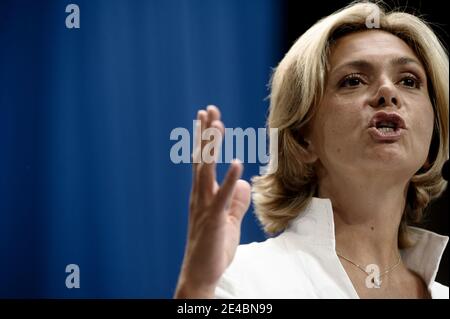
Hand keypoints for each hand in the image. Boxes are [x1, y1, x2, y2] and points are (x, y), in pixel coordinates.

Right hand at [174, 105, 250, 297]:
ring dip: (212, 147)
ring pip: (207, 171)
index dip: (205, 139)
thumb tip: (244, 181)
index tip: (207, 118)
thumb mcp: (228, 220)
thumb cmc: (213, 249)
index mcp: (203, 195)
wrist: (201, 275)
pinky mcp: (214, 219)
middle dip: (205, 134)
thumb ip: (235, 200)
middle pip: (202, 159)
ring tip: (217, 124)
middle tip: (208, 109)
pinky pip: (223, 197)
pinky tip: (237, 163)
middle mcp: (200, 196)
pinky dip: (229, 180)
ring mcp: (205, 206)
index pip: (203, 162)